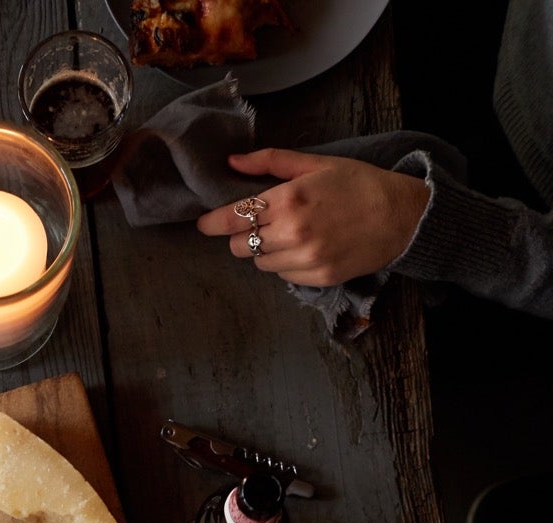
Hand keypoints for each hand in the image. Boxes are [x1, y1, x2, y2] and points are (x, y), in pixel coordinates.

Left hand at [196, 148, 429, 287]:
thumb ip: (270, 162)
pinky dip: (285, 263)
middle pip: (241, 246)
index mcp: (289, 199)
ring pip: (260, 264)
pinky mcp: (316, 278)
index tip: (204, 224)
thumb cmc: (358, 183)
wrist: (399, 216)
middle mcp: (293, 233)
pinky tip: (305, 246)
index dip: (214, 223)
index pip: (234, 219)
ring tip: (289, 233)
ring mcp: (305, 259)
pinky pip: (283, 275)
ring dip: (265, 251)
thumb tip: (233, 162)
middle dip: (242, 236)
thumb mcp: (315, 163)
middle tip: (258, 224)